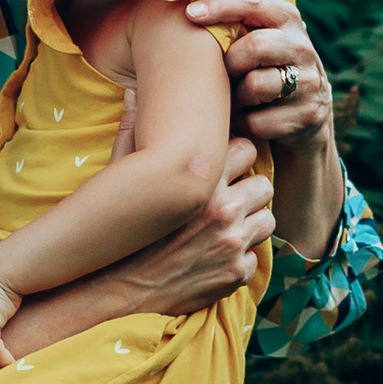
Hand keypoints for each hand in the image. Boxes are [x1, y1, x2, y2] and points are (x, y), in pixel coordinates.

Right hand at [92, 139, 275, 315]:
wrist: (115, 290)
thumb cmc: (119, 229)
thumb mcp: (122, 177)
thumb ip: (133, 133)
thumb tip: (131, 93)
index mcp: (199, 181)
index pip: (247, 149)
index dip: (237, 157)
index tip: (226, 168)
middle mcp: (222, 210)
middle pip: (264, 185)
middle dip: (249, 191)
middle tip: (230, 200)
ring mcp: (232, 244)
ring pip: (267, 221)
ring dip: (250, 224)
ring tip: (225, 229)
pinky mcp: (236, 273)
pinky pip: (254, 257)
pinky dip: (239, 259)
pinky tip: (214, 258)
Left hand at [186, 0, 335, 156]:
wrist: (308, 114)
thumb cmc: (273, 61)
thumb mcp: (268, 25)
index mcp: (288, 19)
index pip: (254, 3)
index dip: (222, 6)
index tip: (191, 14)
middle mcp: (303, 47)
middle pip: (256, 47)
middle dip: (230, 61)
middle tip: (222, 71)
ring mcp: (308, 83)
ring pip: (257, 86)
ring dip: (235, 95)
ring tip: (232, 97)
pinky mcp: (306, 117)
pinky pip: (260, 121)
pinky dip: (244, 122)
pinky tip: (244, 118)